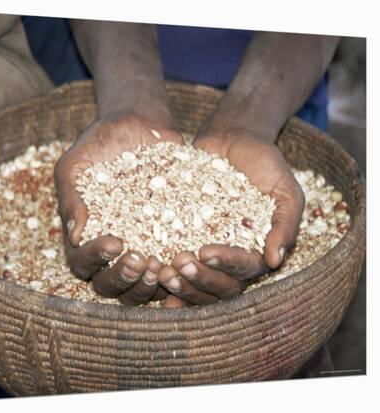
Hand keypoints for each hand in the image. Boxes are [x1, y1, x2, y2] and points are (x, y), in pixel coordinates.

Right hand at [54, 112, 179, 304]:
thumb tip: (74, 237)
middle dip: (122, 277)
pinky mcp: (167, 241)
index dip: (96, 258)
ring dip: (148, 284)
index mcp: (83, 236)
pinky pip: (169, 268)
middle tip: (140, 261)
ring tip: (162, 267)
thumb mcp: (75, 165)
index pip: (81, 262)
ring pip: (138, 286)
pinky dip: (175, 271)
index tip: (115, 241)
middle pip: (108, 284)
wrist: (138, 123)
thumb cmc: (98, 143)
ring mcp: (139, 248)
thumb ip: (71, 199)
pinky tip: (185, 258)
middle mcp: (109, 250)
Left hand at [158, 128, 303, 305]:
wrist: (232, 138)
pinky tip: (148, 271)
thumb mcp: (285, 190)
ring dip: (180, 284)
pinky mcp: (182, 238)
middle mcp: (230, 257)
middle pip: (218, 285)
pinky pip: (171, 259)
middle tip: (179, 265)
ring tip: (162, 272)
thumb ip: (285, 225)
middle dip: (199, 279)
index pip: (244, 269)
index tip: (206, 252)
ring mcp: (205, 249)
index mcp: (257, 251)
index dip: (225, 265)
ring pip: (195, 281)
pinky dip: (162, 271)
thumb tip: (274, 261)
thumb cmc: (266, 164)